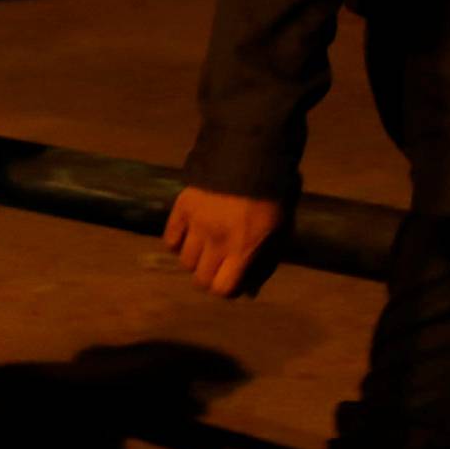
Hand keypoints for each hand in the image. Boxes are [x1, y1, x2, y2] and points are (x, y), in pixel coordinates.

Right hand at [162, 185, 283, 297]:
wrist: (251, 156)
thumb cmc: (271, 198)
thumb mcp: (279, 233)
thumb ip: (264, 263)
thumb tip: (250, 292)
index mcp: (243, 248)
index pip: (222, 289)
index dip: (226, 289)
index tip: (232, 280)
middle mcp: (216, 241)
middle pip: (200, 280)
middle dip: (209, 277)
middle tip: (217, 266)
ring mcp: (196, 225)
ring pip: (185, 261)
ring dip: (195, 260)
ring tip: (204, 248)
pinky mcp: (182, 209)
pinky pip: (170, 239)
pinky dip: (178, 242)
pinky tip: (189, 235)